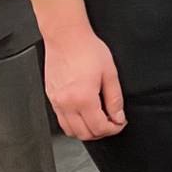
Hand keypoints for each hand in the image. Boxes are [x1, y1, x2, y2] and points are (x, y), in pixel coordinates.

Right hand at [44, 26, 125, 140]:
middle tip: (111, 123)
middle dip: (101, 133)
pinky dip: (73, 123)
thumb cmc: (87, 49)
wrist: (66, 37)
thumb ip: (115, 99)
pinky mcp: (50, 97)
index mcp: (83, 98)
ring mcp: (56, 101)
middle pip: (84, 134)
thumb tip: (118, 116)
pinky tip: (83, 114)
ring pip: (70, 131)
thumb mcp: (110, 73)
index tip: (120, 123)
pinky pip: (61, 120)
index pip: (99, 128)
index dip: (114, 129)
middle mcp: (67, 103)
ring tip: (98, 121)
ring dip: (86, 131)